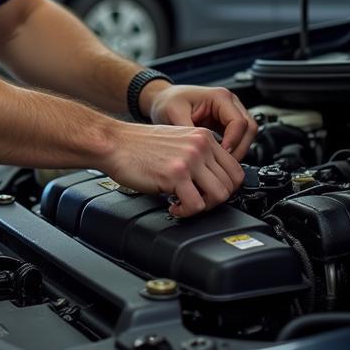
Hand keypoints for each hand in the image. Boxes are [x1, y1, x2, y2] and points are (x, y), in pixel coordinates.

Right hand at [101, 120, 244, 217]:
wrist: (114, 143)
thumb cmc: (138, 145)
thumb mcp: (177, 141)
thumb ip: (198, 155)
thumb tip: (213, 180)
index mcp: (203, 136)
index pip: (235, 169)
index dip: (225, 187)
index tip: (209, 193)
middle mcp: (200, 146)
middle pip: (231, 185)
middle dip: (214, 200)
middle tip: (196, 201)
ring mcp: (190, 159)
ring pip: (219, 196)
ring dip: (203, 207)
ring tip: (185, 204)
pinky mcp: (176, 175)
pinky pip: (196, 205)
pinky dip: (186, 212)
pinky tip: (173, 206)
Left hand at [145, 83, 257, 159]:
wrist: (162, 99)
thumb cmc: (167, 101)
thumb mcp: (175, 114)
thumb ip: (190, 132)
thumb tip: (201, 152)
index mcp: (220, 96)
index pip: (239, 122)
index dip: (234, 141)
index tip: (222, 154)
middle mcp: (229, 103)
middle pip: (249, 129)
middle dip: (240, 148)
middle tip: (224, 164)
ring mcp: (229, 113)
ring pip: (246, 135)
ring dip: (238, 150)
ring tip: (221, 164)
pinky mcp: (225, 123)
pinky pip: (237, 138)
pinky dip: (232, 149)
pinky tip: (218, 159)